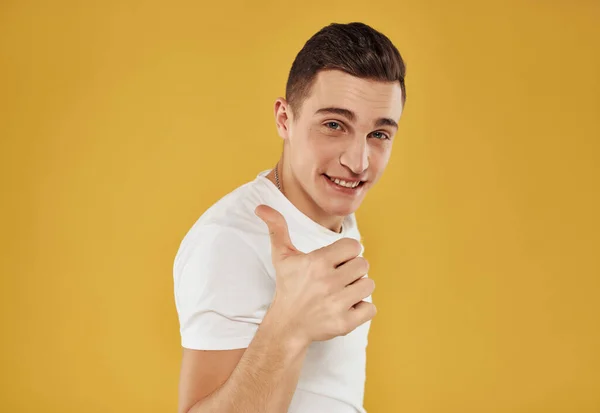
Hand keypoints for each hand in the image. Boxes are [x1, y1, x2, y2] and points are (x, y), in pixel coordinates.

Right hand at [255, 205, 375, 345]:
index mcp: (317, 262)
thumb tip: (261, 207)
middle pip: (363, 265)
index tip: (336, 261)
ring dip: (358, 288)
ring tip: (342, 292)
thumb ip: (277, 228)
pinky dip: (362, 309)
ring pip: (368, 285)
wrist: (286, 326)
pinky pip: (370, 308)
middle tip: (338, 278)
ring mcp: (336, 304)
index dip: (347, 253)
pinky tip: (346, 307)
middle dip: (353, 270)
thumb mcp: (282, 256)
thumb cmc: (288, 287)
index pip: (353, 246)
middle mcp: (327, 282)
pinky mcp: (344, 323)